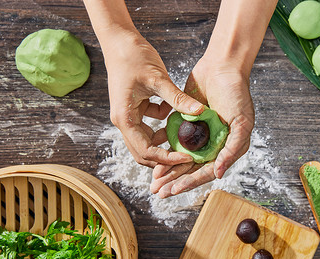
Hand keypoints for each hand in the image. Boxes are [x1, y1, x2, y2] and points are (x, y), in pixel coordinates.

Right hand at [102, 29, 203, 167]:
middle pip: (143, 152)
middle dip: (165, 157)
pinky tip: (174, 112)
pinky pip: (151, 123)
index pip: (146, 151)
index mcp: (124, 118)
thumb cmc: (133, 56)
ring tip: (185, 138)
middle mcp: (124, 121)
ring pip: (147, 139)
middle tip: (187, 157)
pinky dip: (163, 122)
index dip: (167, 158)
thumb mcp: (158, 78)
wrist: (119, 40)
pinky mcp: (135, 108)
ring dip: (164, 140)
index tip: (187, 158)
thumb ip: (177, 98)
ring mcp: (128, 115)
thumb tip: (199, 112)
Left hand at [150, 57, 254, 197]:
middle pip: (191, 168)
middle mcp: (212, 144)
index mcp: (227, 147)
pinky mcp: (187, 121)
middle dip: (175, 180)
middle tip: (159, 192)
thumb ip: (232, 149)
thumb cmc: (237, 92)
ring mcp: (199, 133)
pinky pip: (174, 138)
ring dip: (167, 168)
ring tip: (154, 181)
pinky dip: (164, 147)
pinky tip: (152, 156)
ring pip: (180, 156)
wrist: (222, 65)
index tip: (174, 189)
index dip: (190, 181)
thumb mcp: (242, 122)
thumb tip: (218, 174)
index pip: (206, 170)